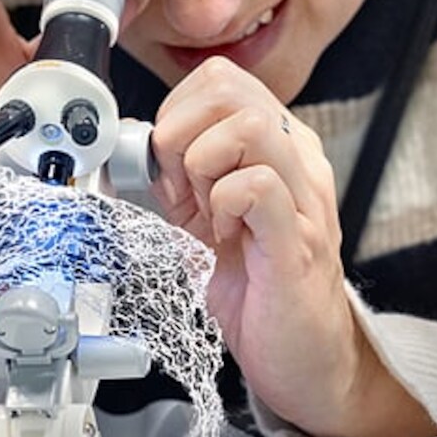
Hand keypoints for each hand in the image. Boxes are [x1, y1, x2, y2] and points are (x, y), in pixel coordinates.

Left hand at [150, 57, 434, 436]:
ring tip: (206, 210)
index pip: (218, 78)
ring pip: (248, 127)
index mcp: (274, 144)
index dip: (176, 112)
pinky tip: (225, 235)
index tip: (169, 163)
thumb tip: (130, 140)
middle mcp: (297, 159)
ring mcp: (305, 196)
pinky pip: (257, 185)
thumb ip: (174, 175)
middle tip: (182, 186)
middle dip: (181, 133)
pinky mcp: (299, 240)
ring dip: (203, 166)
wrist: (301, 358)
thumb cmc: (254, 288)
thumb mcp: (201, 216)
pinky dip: (223, 204)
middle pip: (228, 90)